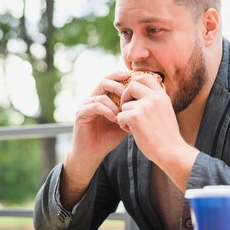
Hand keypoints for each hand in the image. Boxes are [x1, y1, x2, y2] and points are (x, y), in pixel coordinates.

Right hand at [60, 71, 129, 206]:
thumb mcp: (123, 122)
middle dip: (118, 85)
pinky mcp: (81, 114)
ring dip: (113, 103)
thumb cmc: (108, 138)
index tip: (133, 77)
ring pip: (100, 95)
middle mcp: (92, 98)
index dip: (120, 76)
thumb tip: (149, 102)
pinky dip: (106, 111)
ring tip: (122, 112)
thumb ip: (131, 111)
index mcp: (102, 97)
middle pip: (104, 81)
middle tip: (128, 92)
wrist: (93, 154)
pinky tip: (114, 119)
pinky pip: (94, 106)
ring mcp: (85, 105)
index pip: (110, 80)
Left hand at [116, 73, 197, 190]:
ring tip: (133, 127)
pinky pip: (120, 116)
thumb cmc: (167, 136)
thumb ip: (155, 102)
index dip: (135, 83)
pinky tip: (131, 132)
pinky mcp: (135, 117)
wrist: (171, 151)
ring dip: (125, 115)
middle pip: (132, 85)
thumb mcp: (165, 112)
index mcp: (162, 96)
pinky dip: (123, 125)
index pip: (145, 77)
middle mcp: (154, 98)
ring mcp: (145, 106)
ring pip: (124, 105)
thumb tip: (141, 95)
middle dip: (125, 95)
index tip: (132, 94)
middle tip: (126, 107)